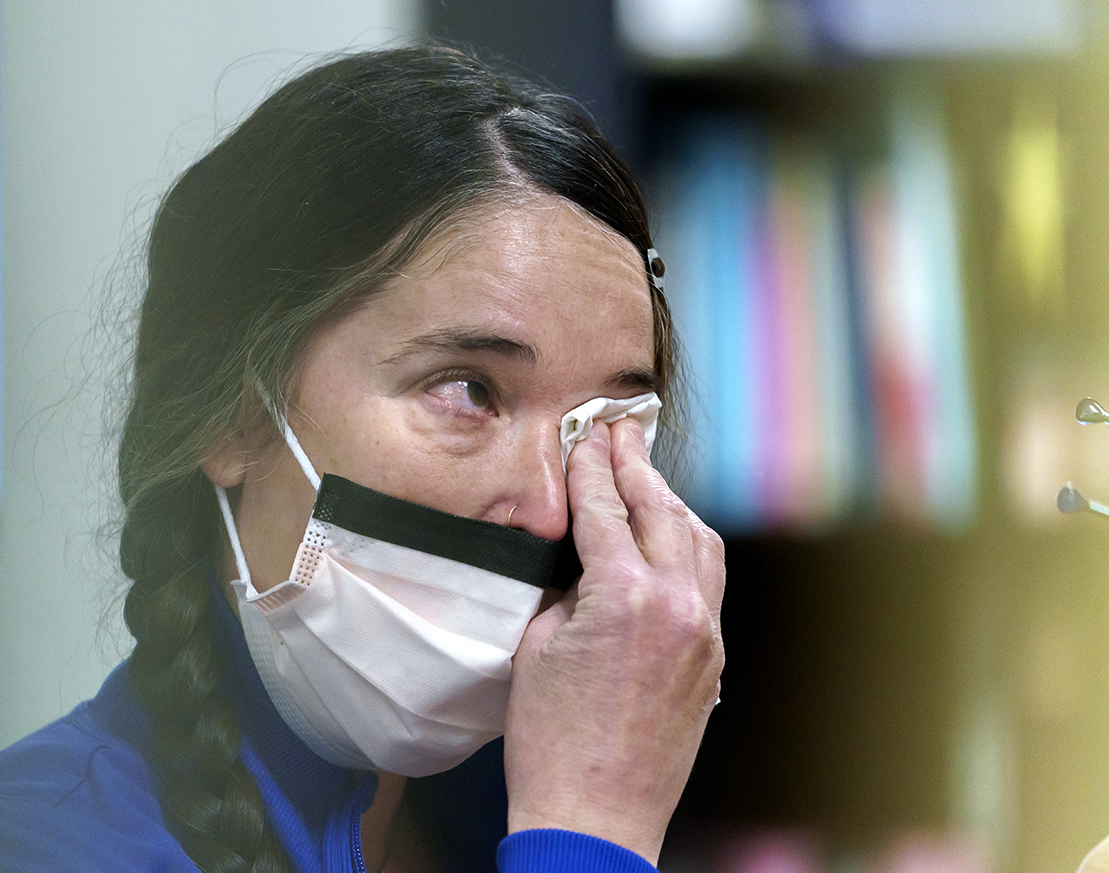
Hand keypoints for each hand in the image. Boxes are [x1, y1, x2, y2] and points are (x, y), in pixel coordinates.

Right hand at [504, 417, 724, 864]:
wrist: (594, 815)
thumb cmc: (550, 741)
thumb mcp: (536, 647)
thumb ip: (565, 589)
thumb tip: (581, 559)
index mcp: (624, 597)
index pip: (606, 510)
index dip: (590, 468)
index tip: (584, 438)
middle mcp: (677, 607)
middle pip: (660, 511)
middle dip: (636, 466)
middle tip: (619, 432)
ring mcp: (703, 634)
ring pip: (698, 541)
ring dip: (670, 501)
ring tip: (646, 475)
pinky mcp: (711, 661)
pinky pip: (708, 583)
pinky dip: (688, 547)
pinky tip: (669, 538)